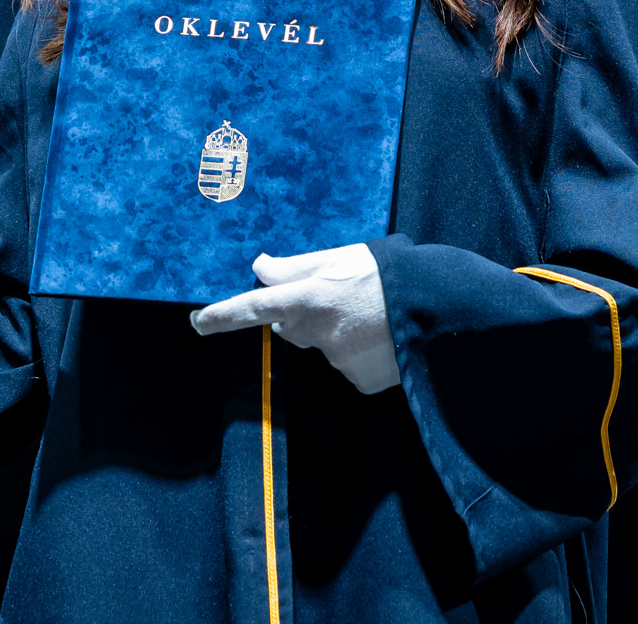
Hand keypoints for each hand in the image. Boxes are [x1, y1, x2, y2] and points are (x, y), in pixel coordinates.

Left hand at [189, 244, 400, 394]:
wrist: (439, 307)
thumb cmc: (387, 272)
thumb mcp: (339, 257)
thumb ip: (295, 266)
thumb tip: (260, 267)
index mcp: (310, 298)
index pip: (256, 307)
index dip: (224, 315)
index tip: (198, 322)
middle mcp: (319, 333)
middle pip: (292, 328)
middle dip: (304, 316)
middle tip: (339, 298)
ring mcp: (339, 360)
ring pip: (323, 347)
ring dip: (338, 333)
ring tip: (372, 316)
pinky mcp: (361, 381)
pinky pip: (348, 367)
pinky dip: (360, 355)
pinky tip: (381, 338)